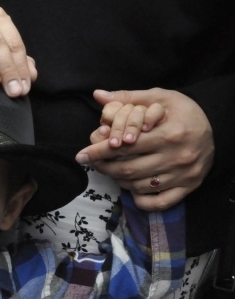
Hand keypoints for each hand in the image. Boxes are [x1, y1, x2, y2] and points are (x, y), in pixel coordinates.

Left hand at [76, 88, 213, 209]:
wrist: (217, 126)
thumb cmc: (184, 111)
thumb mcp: (160, 97)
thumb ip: (129, 97)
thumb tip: (98, 95)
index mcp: (170, 134)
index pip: (125, 146)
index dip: (99, 151)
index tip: (81, 154)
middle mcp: (178, 157)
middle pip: (128, 169)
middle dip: (104, 167)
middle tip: (91, 162)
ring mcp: (184, 175)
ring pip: (139, 186)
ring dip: (119, 180)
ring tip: (111, 170)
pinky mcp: (189, 187)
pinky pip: (159, 202)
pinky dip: (141, 199)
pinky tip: (132, 188)